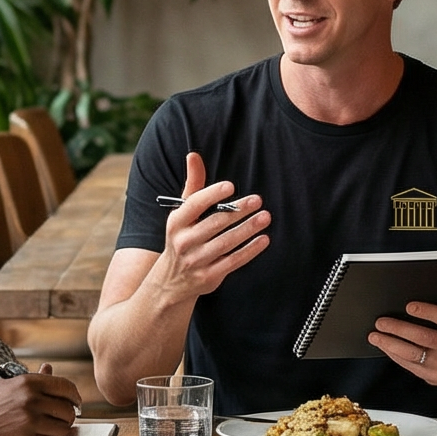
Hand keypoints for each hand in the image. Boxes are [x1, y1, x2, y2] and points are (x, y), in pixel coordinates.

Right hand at [0, 366, 81, 435]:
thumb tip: (49, 368)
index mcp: (28, 383)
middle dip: (67, 415)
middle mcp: (31, 401)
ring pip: (63, 429)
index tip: (75, 402)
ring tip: (46, 428)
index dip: (74, 397)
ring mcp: (29, 422)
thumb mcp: (7, 385)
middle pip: (68, 410)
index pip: (66, 388)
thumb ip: (33, 378)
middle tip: (60, 418)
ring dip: (58, 430)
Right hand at [148, 151, 269, 300]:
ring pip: (226, 243)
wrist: (171, 281)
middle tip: (257, 200)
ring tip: (265, 217)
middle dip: (237, 211)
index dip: (212, 195)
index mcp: (176, 222)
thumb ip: (193, 185)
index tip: (231, 186)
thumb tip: (194, 155)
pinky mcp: (209, 276)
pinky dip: (250, 251)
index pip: (194, 205)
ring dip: (248, 229)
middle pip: (214, 223)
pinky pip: (233, 261)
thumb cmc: (183, 237)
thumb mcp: (182, 213)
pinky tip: (263, 239)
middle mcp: (184, 242)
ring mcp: (196, 261)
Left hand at [369, 302, 436, 387]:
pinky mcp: (435, 377)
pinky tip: (385, 347)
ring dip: (390, 344)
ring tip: (375, 336)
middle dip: (399, 329)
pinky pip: (411, 366)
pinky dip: (395, 356)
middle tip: (381, 322)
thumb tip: (419, 292)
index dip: (426, 312)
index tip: (409, 306)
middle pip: (424, 338)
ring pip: (413, 355)